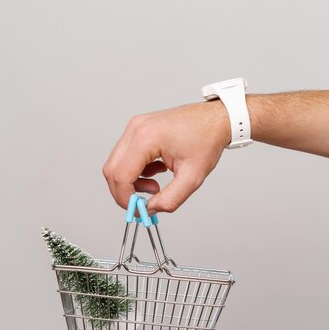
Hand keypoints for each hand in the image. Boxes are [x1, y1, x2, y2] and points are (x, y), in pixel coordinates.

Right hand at [103, 101, 229, 214]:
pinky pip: (126, 156)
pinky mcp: (139, 129)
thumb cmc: (207, 139)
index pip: (120, 175)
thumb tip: (151, 209)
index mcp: (146, 138)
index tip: (138, 210)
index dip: (125, 199)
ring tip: (156, 186)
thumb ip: (170, 199)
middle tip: (143, 202)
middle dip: (125, 192)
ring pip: (117, 164)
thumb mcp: (192, 177)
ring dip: (132, 181)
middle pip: (112, 170)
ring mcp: (136, 127)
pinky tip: (157, 171)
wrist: (216, 119)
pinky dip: (136, 171)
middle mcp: (136, 129)